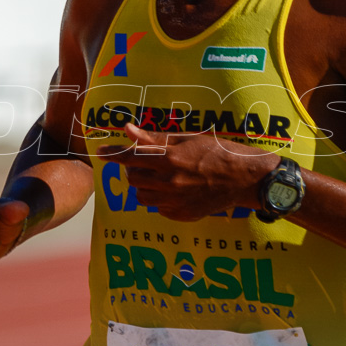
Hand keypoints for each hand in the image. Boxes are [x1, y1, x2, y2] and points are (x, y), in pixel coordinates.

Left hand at [96, 123, 277, 221]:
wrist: (243, 178)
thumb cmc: (218, 152)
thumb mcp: (187, 139)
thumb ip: (155, 138)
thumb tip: (128, 130)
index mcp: (169, 158)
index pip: (130, 157)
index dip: (114, 155)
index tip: (101, 152)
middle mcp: (169, 181)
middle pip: (133, 178)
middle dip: (133, 169)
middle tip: (145, 162)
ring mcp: (175, 201)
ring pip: (142, 196)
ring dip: (144, 185)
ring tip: (159, 177)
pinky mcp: (181, 214)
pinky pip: (158, 208)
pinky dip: (159, 199)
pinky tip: (174, 190)